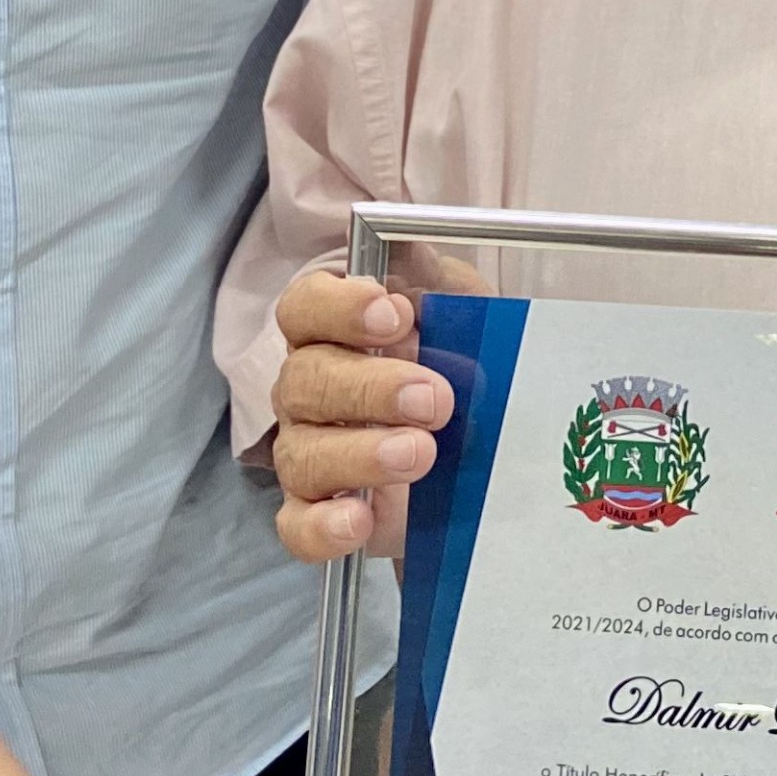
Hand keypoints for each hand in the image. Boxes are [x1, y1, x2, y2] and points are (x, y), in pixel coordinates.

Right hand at [268, 273, 445, 562]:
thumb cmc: (459, 369)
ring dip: (359, 454)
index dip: (339, 308)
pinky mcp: (321, 514)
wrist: (479, 455)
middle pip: (305, 380)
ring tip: (420, 455)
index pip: (304, 307)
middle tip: (433, 400)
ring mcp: (308, 453)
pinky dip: (321, 528)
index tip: (392, 313)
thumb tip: (412, 247)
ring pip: (303, 453)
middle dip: (369, 387)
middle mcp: (309, 391)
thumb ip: (437, 282)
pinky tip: (357, 523)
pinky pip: (297, 526)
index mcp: (332, 332)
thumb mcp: (464, 314)